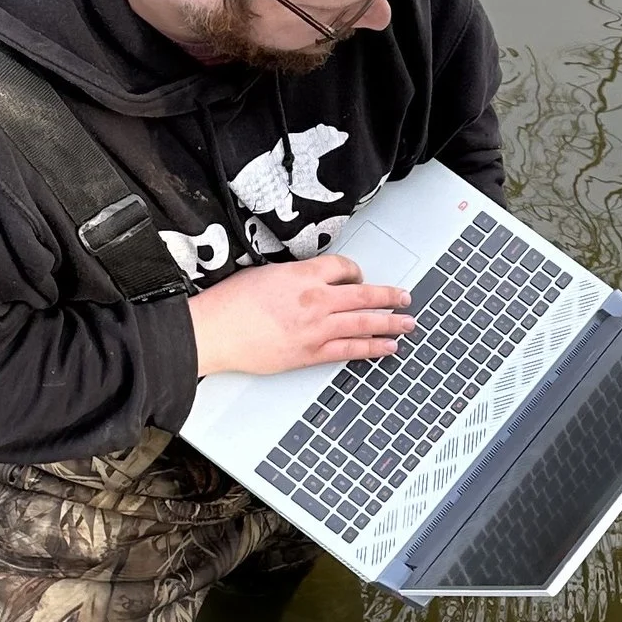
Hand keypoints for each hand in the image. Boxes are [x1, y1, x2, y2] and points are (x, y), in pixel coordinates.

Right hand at [189, 252, 412, 377]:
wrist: (214, 331)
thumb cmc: (230, 302)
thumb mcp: (265, 273)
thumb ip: (292, 277)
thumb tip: (308, 282)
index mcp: (303, 275)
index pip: (344, 268)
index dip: (355, 273)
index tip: (358, 279)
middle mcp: (316, 299)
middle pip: (364, 296)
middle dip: (389, 297)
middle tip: (406, 298)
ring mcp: (315, 328)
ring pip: (364, 323)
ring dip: (390, 323)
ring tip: (407, 324)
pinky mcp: (309, 353)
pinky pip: (349, 350)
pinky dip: (372, 349)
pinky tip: (387, 348)